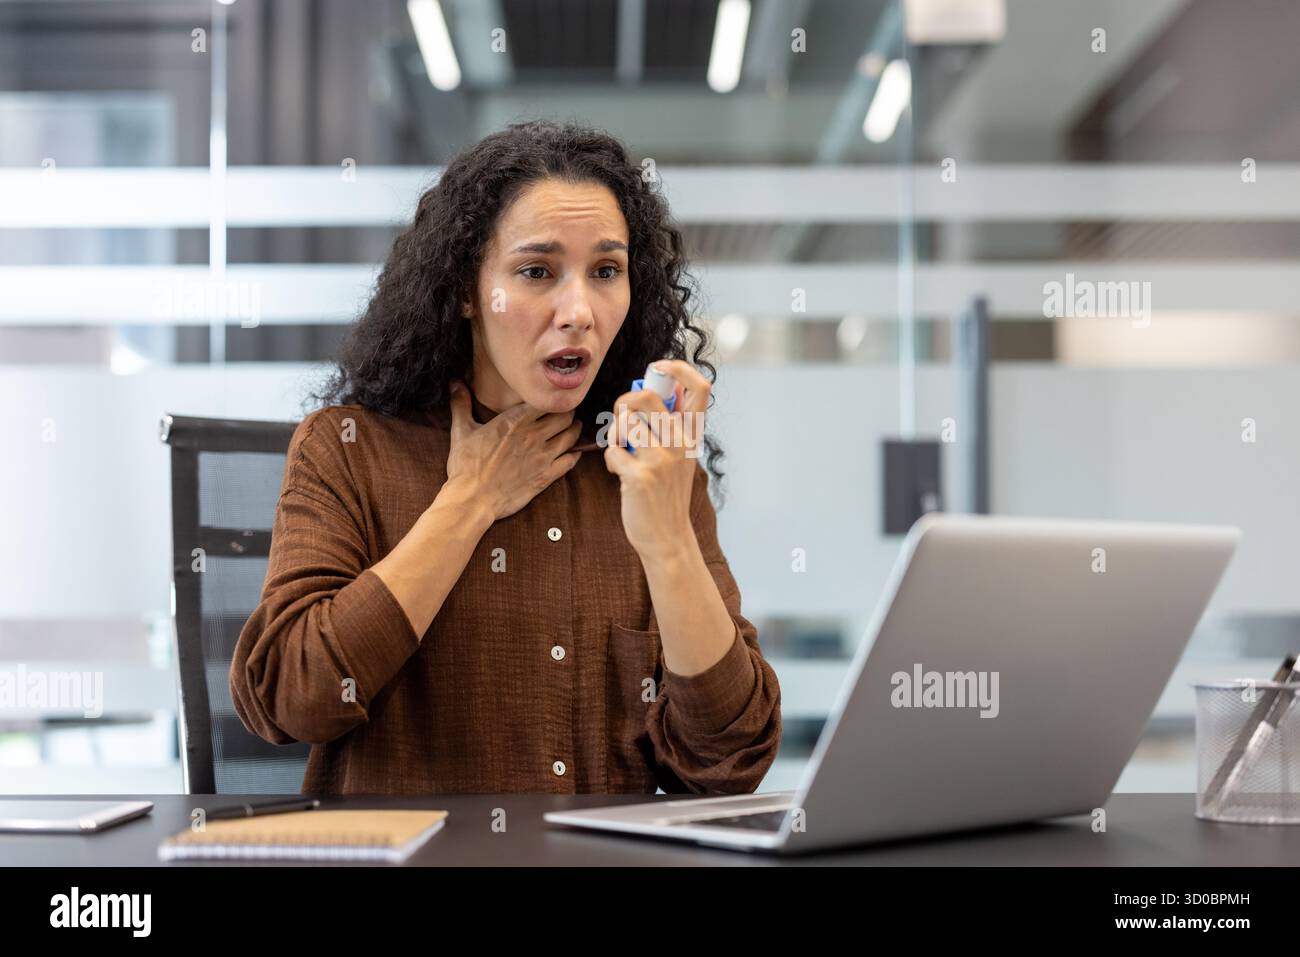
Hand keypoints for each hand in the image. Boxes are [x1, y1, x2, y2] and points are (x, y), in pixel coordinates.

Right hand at [445, 381, 583, 521]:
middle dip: (567, 413)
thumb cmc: (466, 466)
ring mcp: (542, 456)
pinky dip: (575, 454)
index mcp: (514, 421)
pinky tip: (574, 452)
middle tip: (567, 413)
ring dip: (574, 430)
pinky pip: (570, 461)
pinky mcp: (546, 476)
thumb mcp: (461, 431)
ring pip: (570, 437)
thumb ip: (461, 404)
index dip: (552, 398)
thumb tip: (455, 383)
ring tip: (574, 427)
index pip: (545, 401)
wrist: (472, 499)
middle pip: (564, 417)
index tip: (552, 399)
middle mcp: (533, 435)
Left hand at [603, 360, 709, 560]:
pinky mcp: (640, 477)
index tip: (658, 368)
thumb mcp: (681, 457)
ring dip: (613, 431)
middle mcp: (680, 443)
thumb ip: (673, 425)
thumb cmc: (667, 494)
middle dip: (623, 401)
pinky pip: (612, 451)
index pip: (700, 387)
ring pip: (625, 420)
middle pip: (646, 395)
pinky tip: (620, 473)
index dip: (678, 367)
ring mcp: (661, 459)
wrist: (667, 538)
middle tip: (622, 420)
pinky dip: (610, 459)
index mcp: (691, 435)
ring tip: (620, 447)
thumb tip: (661, 389)